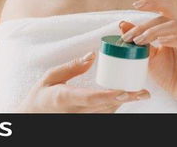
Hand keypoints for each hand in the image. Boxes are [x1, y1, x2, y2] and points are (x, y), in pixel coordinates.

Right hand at [16, 51, 150, 112]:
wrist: (32, 117)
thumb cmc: (40, 95)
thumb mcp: (50, 76)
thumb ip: (71, 67)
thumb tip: (92, 55)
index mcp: (65, 98)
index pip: (91, 98)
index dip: (110, 96)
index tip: (126, 91)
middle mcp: (75, 112)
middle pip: (105, 107)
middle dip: (125, 100)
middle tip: (144, 93)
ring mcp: (80, 119)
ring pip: (107, 113)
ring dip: (124, 103)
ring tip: (141, 93)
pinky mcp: (84, 120)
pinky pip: (103, 115)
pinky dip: (115, 106)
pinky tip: (127, 97)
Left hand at [119, 0, 176, 108]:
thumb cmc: (168, 74)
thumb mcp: (148, 56)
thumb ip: (139, 40)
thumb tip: (122, 24)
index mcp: (173, 29)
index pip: (165, 7)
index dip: (152, 2)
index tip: (135, 4)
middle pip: (165, 17)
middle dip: (144, 26)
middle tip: (129, 37)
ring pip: (174, 25)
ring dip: (155, 31)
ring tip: (140, 40)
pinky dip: (171, 38)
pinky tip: (160, 42)